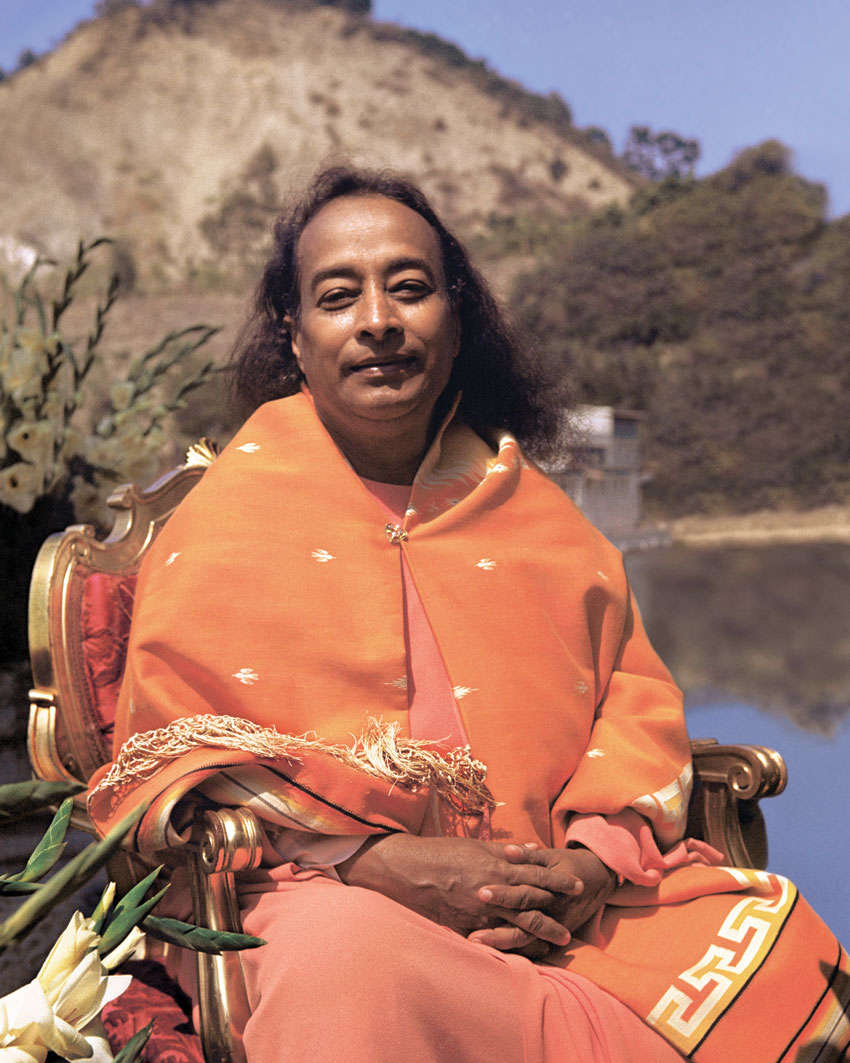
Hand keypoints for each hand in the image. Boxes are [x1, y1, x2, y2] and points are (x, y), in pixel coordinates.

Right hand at [336, 834, 582, 946]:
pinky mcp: (464, 925)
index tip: (577, 885)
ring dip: (539, 931)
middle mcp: (491, 888)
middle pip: (531, 901)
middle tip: (574, 922)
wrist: (406, 869)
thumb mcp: (476, 846)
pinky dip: (509, 944)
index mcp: (495, 864)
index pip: (535, 873)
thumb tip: (532, 850)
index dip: (558, 880)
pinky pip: (491, 938)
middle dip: (554, 912)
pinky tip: (522, 953)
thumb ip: (504, 851)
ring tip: (558, 941)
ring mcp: (478, 910)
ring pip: (516, 922)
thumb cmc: (441, 853)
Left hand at [468, 844, 617, 956]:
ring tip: (475, 942)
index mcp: (549, 889)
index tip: (480, 893)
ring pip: (525, 939)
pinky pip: (533, 948)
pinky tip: (493, 953)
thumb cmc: (567, 865)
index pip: (523, 892)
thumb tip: (508, 850)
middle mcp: (551, 911)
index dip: (502, 893)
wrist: (596, 881)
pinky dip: (514, 951)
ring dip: (500, 942)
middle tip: (472, 933)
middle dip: (496, 928)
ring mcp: (553, 927)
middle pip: (521, 921)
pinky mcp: (553, 937)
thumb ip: (528, 856)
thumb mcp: (550, 857)